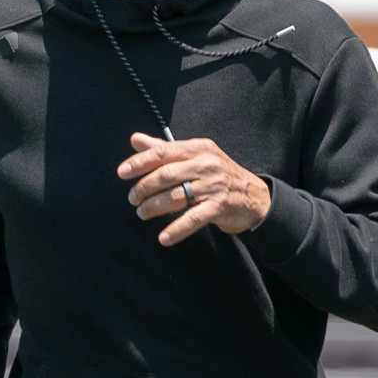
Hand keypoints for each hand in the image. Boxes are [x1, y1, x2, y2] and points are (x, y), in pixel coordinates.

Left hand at [118, 132, 271, 245]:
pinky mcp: (220, 207)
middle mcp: (206, 164)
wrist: (255, 197)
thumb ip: (165, 149)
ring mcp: (213, 186)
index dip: (139, 162)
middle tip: (133, 199)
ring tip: (142, 214)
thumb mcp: (196, 156)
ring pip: (176, 196)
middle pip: (166, 175)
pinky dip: (176, 230)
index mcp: (198, 148)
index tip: (122, 173)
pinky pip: (193, 219)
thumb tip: (135, 139)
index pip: (162, 152)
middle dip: (144, 188)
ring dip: (154, 207)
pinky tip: (163, 238)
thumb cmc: (219, 175)